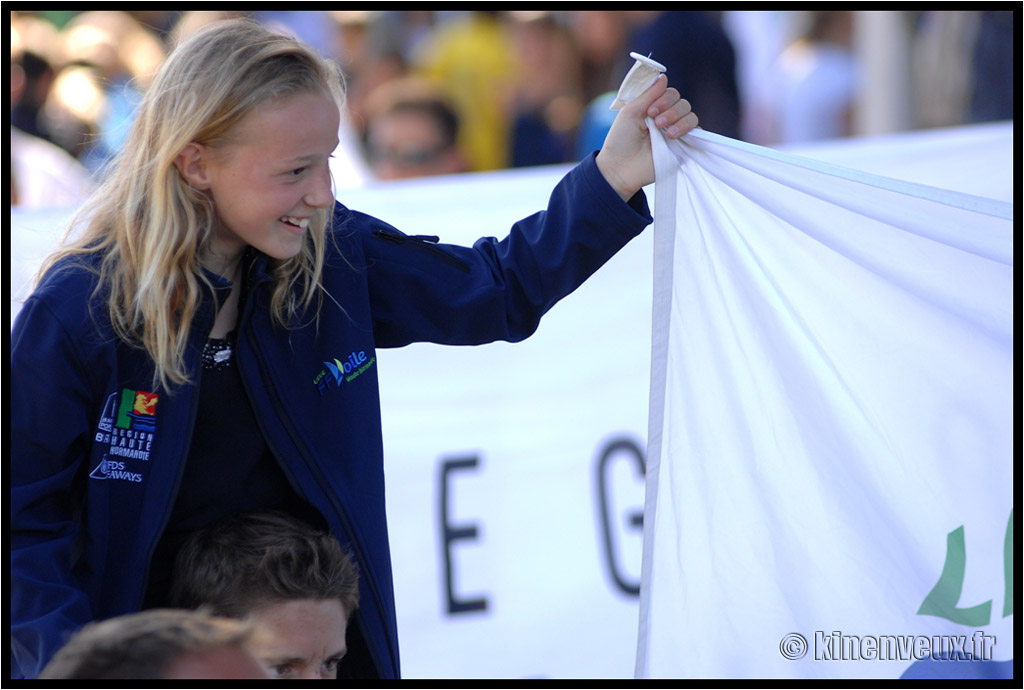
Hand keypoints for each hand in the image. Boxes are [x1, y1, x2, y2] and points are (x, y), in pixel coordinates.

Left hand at [595, 74, 697, 199]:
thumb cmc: (620, 141)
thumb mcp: (630, 112)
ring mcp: (675, 132)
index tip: (650, 111)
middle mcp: (666, 118)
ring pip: (690, 114)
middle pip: (681, 102)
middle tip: (655, 122)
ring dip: (678, 119)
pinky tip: (673, 136)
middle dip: (670, 109)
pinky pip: (697, 131)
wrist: (621, 168)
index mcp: (653, 109)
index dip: (663, 98)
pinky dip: (687, 129)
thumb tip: (663, 76)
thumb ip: (648, 95)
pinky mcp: (683, 146)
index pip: (669, 93)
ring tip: (665, 133)